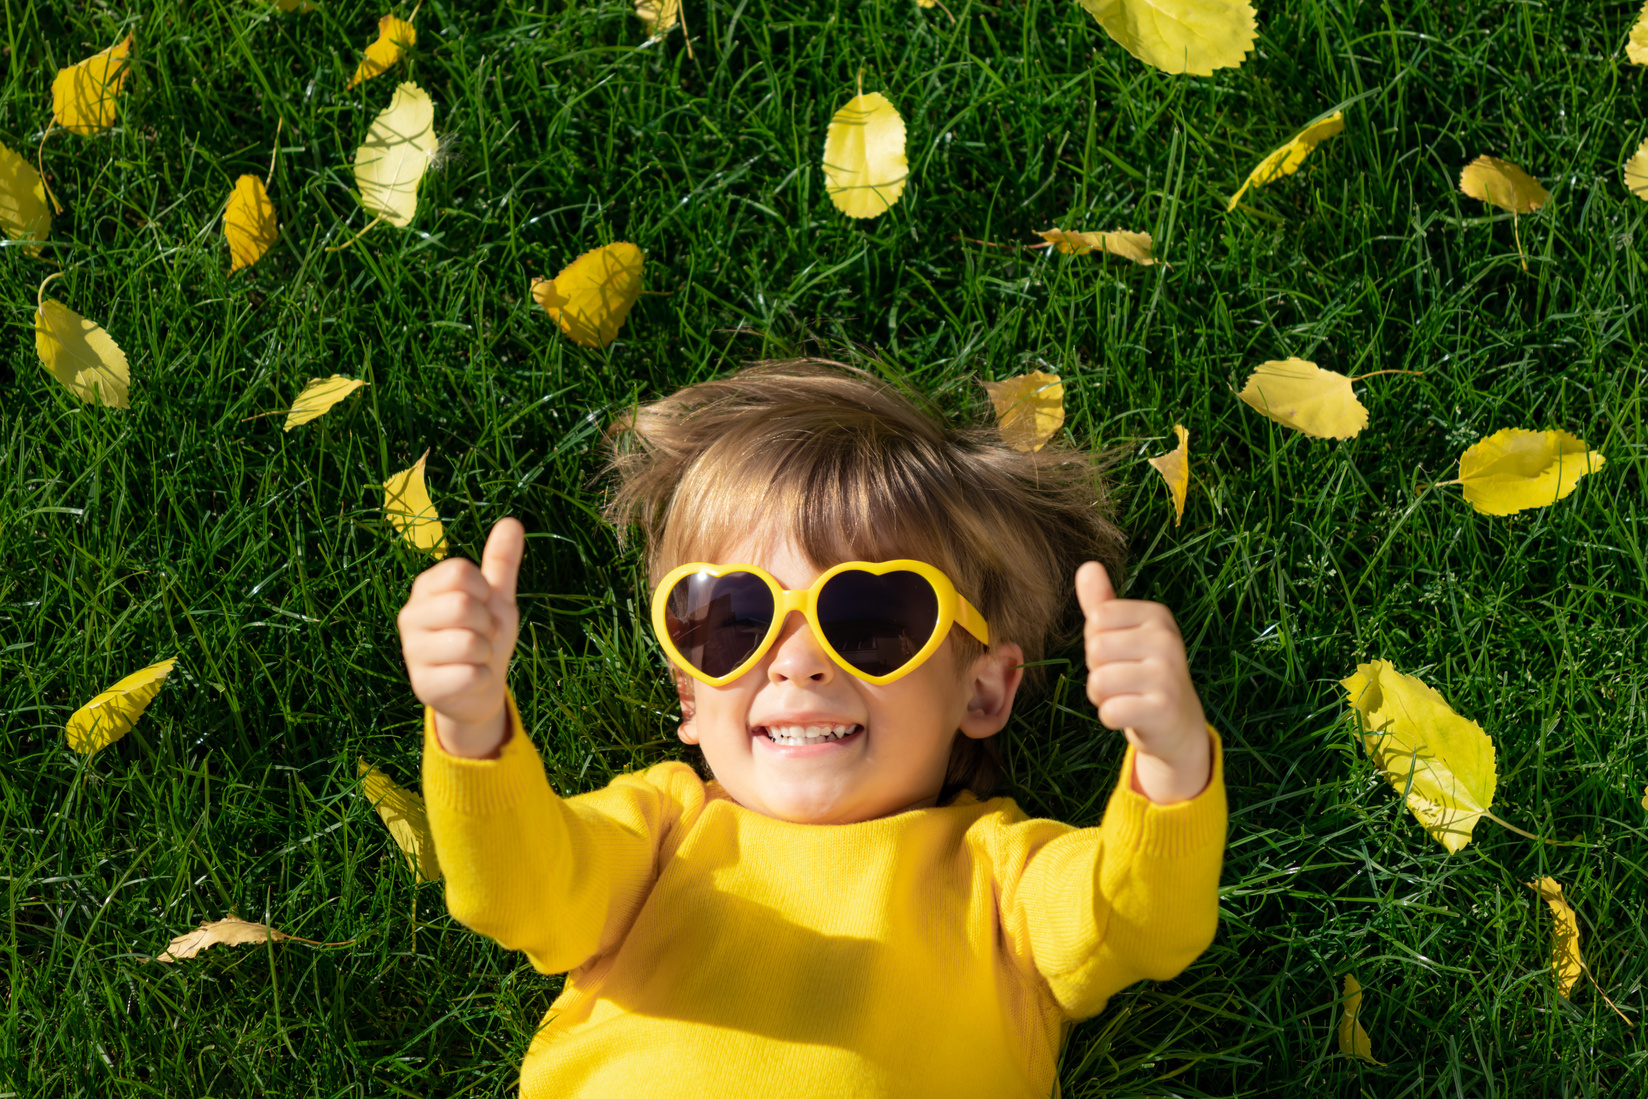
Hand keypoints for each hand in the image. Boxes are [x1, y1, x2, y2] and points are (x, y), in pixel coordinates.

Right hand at [398, 518, 524, 757]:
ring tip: (476, 657)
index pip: (459, 571)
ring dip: (486, 653)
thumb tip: (512, 521)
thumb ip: (500, 562)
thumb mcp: (497, 598)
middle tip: (483, 635)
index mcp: (426, 587)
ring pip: (469, 642)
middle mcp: (410, 616)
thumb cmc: (485, 636)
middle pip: (463, 605)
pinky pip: (471, 674)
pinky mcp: (423, 686)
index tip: (484, 606)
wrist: (480, 689)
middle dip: (488, 624)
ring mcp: (412, 652)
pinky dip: (483, 678)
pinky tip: (471, 679)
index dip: (484, 591)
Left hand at [1075, 561, 1209, 803]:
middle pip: (1095, 649)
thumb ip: (1103, 603)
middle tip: (1125, 680)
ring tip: (1127, 696)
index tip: (1122, 654)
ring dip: (1102, 696)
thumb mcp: (1124, 633)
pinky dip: (1111, 717)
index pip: (1097, 618)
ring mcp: (1168, 674)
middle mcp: (1167, 640)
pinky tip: (1132, 715)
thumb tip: (1087, 566)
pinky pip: (1109, 710)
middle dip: (1098, 670)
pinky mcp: (1163, 709)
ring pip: (1098, 682)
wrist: (1177, 723)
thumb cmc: (1141, 672)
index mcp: (1157, 615)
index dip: (1097, 641)